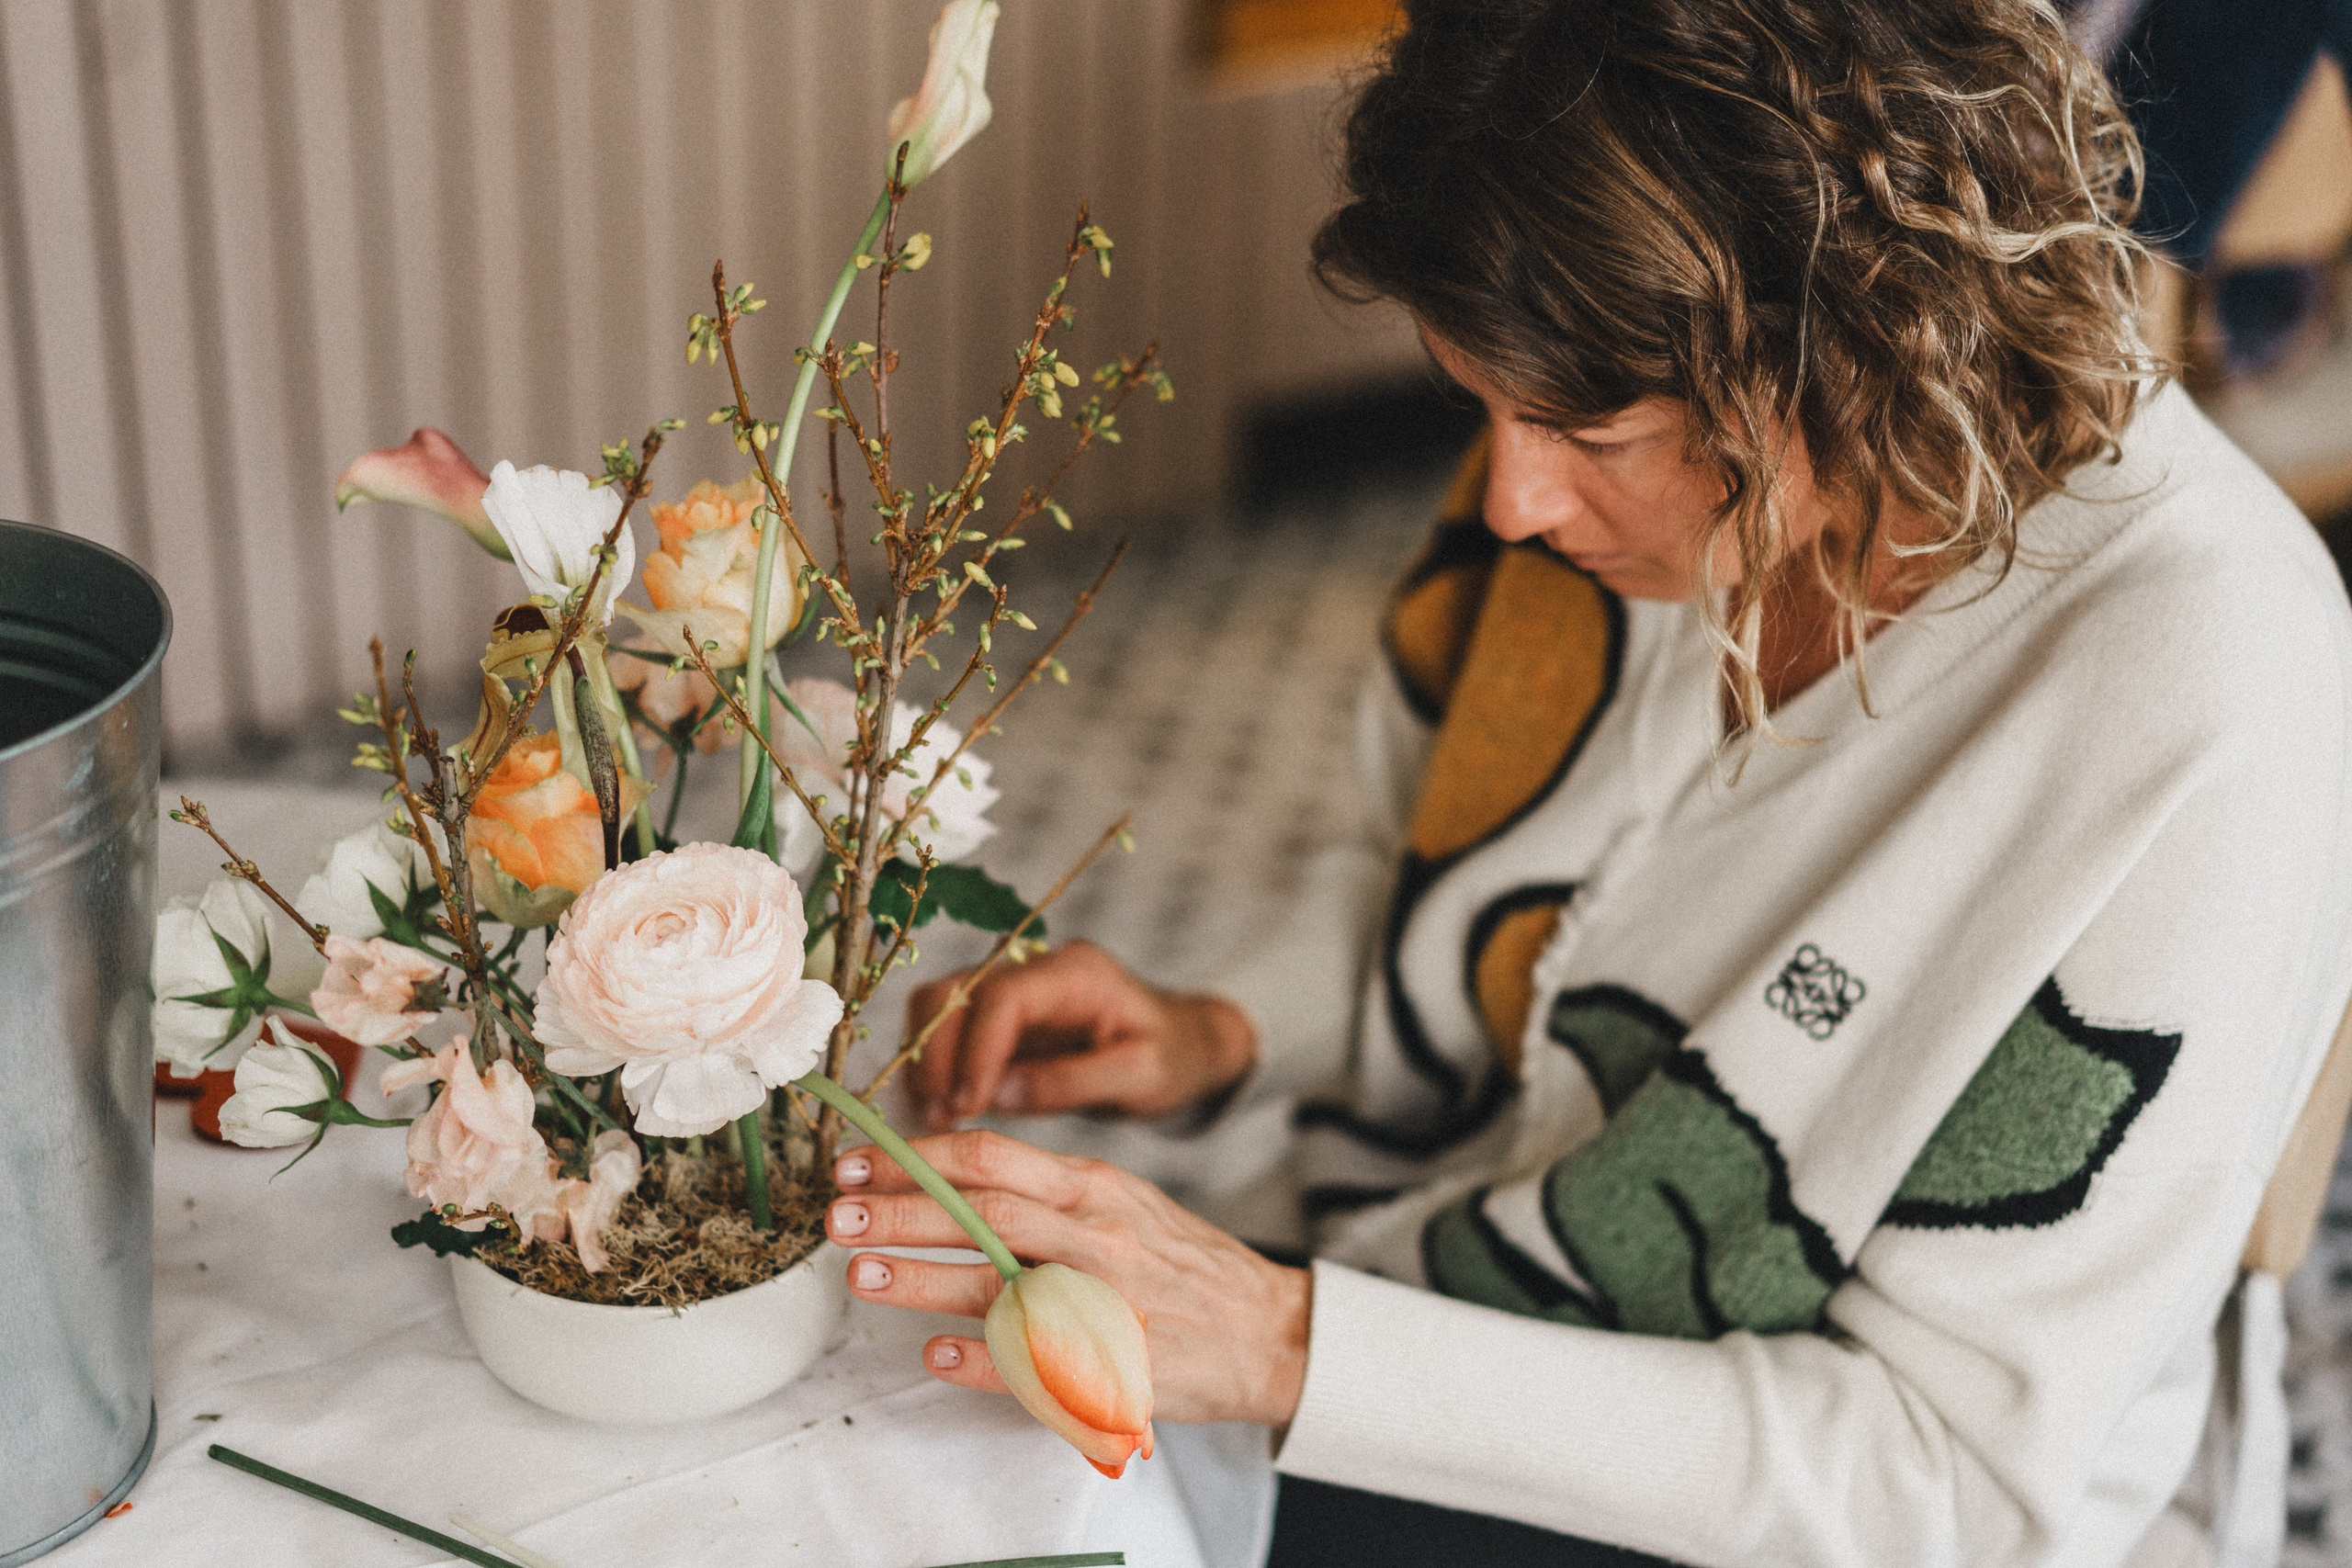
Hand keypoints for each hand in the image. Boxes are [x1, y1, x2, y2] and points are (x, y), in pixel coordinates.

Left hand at [826, 1130, 1310, 1428]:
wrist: (1264, 1329)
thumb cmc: (1180, 1263)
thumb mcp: (1122, 1202)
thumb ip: (1049, 1190)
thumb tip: (958, 1175)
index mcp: (1094, 1187)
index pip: (992, 1156)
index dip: (916, 1158)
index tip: (858, 1164)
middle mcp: (1095, 1233)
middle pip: (982, 1209)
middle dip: (900, 1210)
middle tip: (837, 1216)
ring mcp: (1103, 1296)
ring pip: (997, 1276)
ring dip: (919, 1276)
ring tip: (861, 1274)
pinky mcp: (1110, 1359)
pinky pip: (1033, 1359)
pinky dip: (979, 1357)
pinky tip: (934, 1355)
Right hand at [906, 940, 1255, 1131]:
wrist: (1183, 1042)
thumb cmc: (1173, 1056)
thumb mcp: (1141, 1076)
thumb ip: (1072, 1083)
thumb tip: (999, 1097)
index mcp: (1077, 972)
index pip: (1003, 997)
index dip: (975, 1050)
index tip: (966, 1106)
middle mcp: (1034, 966)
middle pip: (952, 992)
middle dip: (933, 1056)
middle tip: (936, 1120)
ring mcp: (1011, 986)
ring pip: (937, 1007)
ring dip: (924, 1062)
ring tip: (933, 1121)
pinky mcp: (998, 1015)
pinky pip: (946, 1031)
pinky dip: (933, 1068)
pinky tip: (941, 1112)